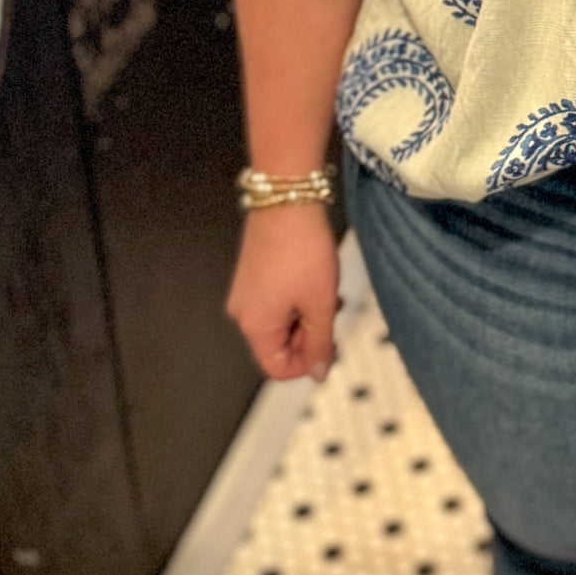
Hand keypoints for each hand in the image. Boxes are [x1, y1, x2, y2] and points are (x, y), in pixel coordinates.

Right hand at [226, 202, 338, 382]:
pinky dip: (297, 300)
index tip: (329, 344)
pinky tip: (316, 281)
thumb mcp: (320, 304)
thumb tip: (316, 374)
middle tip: (333, 313)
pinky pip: (275, 303)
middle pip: (278, 346)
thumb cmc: (303, 251)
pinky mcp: (252, 276)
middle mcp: (243, 313)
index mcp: (255, 326)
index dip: (306, 364)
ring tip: (327, 293)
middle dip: (309, 336)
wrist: (287, 200)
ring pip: (280, 323)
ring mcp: (245, 293)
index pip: (276, 368)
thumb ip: (319, 344)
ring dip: (307, 316)